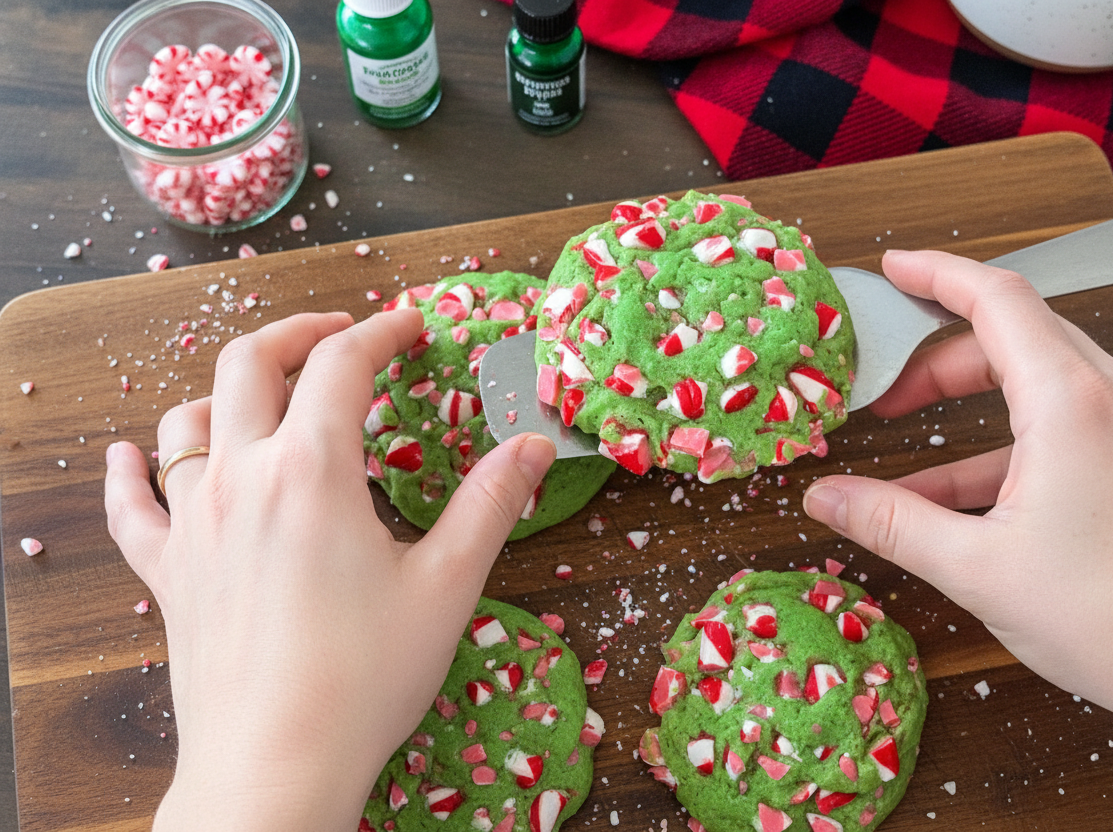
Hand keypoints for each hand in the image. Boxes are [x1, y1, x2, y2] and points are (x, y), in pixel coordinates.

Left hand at [103, 310, 555, 830]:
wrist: (275, 765)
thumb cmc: (365, 678)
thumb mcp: (446, 585)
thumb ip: (491, 503)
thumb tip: (535, 446)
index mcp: (313, 471)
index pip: (343, 365)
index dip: (382, 332)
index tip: (410, 325)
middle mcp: (243, 478)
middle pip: (249, 364)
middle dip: (298, 332)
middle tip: (341, 333)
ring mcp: (194, 523)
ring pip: (189, 421)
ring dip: (226, 390)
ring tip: (265, 391)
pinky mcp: (167, 571)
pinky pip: (132, 505)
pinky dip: (129, 469)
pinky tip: (129, 453)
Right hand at [803, 250, 1112, 827]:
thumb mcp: (976, 568)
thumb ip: (890, 521)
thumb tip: (827, 497)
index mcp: (1070, 405)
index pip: (997, 299)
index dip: (937, 274)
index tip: (895, 269)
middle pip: (1014, 337)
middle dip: (939, 359)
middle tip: (887, 393)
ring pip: (1041, 382)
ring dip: (973, 407)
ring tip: (915, 455)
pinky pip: (1068, 425)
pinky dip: (1010, 445)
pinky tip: (967, 498)